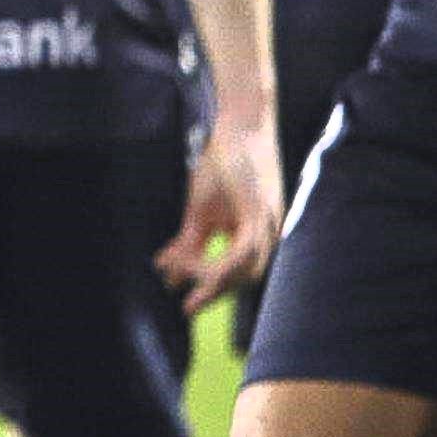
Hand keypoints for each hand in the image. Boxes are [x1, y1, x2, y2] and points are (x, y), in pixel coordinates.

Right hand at [156, 109, 282, 316]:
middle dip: (212, 294)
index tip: (182, 301)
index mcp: (255, 234)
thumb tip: (168, 270)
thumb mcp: (199, 208)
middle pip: (244, 278)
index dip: (209, 288)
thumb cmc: (222, 164)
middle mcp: (268, 233)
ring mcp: (267, 224)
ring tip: (181, 282)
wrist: (240, 128)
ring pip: (245, 269)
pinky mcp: (260, 212)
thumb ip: (187, 241)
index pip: (235, 272)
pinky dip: (217, 262)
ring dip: (211, 280)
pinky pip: (241, 250)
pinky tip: (193, 267)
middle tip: (186, 308)